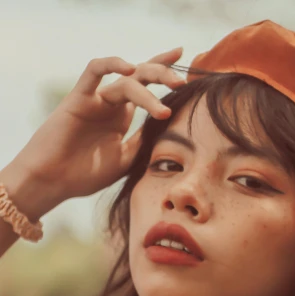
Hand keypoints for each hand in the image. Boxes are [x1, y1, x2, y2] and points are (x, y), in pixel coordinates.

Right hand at [10, 47, 184, 200]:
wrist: (54, 181)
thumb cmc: (86, 174)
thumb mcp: (125, 160)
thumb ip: (144, 141)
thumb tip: (169, 127)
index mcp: (122, 117)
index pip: (148, 88)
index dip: (165, 73)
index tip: (188, 69)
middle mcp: (111, 104)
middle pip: (141, 76)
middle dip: (163, 73)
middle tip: (182, 83)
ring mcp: (96, 99)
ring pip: (126, 82)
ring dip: (147, 90)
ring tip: (164, 106)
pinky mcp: (79, 97)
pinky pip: (94, 71)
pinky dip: (111, 64)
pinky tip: (128, 69)